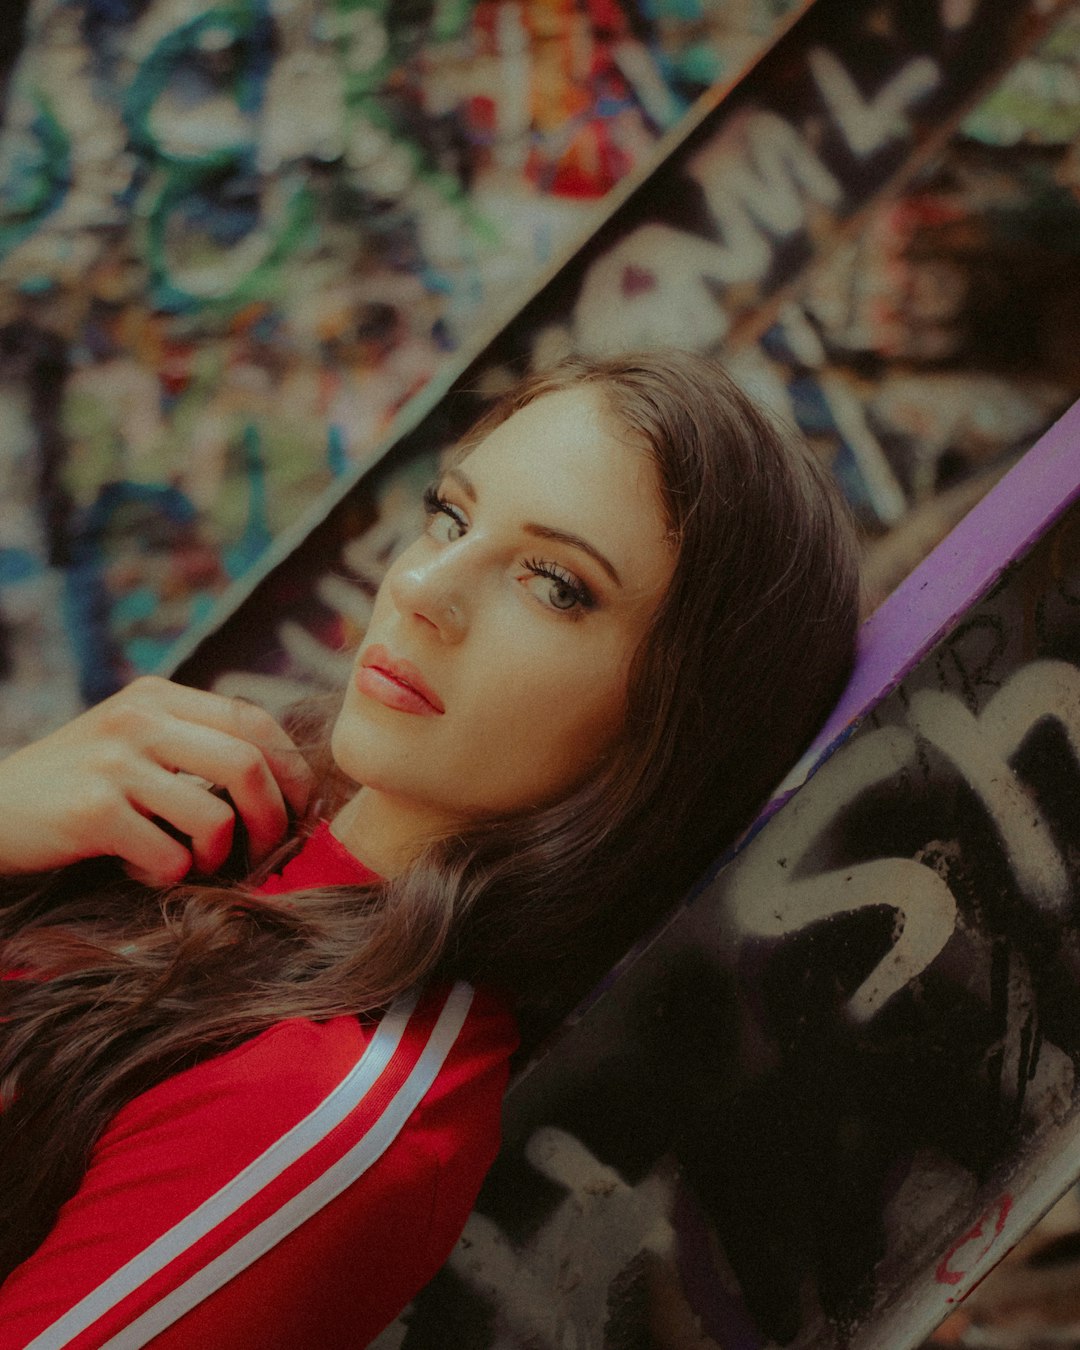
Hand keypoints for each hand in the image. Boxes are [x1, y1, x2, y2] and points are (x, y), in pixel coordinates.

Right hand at [0, 676, 314, 884]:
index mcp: (158, 697)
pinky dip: (169, 877)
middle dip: (274, 818)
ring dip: (220, 857)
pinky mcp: (91, 811)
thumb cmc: (74, 788)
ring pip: (215, 816)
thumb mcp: (132, 743)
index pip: (256, 720)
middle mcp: (139, 719)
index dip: (293, 769)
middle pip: (248, 764)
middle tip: (269, 851)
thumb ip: (193, 745)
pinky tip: (140, 870)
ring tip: (194, 864)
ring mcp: (114, 762)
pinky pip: (169, 856)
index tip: (304, 808)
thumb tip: (283, 782)